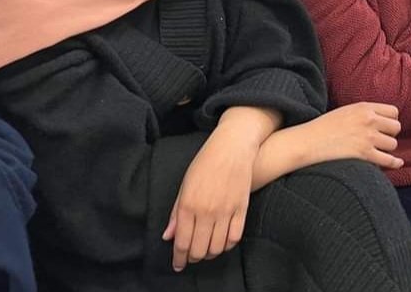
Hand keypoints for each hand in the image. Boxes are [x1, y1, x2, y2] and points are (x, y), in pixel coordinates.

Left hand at [163, 121, 258, 270]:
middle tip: (191, 258)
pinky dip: (227, 245)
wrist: (233, 146)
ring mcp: (225, 210)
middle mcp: (206, 210)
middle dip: (193, 258)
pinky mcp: (242, 208)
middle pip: (199, 249)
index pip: (182, 242)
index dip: (179, 258)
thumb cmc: (205, 162)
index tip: (178, 264)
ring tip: (206, 250)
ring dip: (210, 253)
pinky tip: (222, 242)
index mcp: (188, 205)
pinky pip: (234, 237)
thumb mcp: (185, 185)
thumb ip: (176, 213)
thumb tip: (168, 236)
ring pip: (217, 246)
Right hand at [293, 102, 403, 170]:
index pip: (393, 112)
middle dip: (390, 134)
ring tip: (377, 150)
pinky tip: (398, 163)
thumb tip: (380, 120)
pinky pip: (388, 159)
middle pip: (396, 127)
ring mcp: (368, 137)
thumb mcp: (346, 111)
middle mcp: (370, 120)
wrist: (309, 141)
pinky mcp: (364, 154)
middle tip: (380, 139)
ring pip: (393, 144)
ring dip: (387, 148)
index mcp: (365, 107)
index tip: (385, 127)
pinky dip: (394, 163)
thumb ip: (364, 113)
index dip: (390, 120)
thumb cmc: (324, 126)